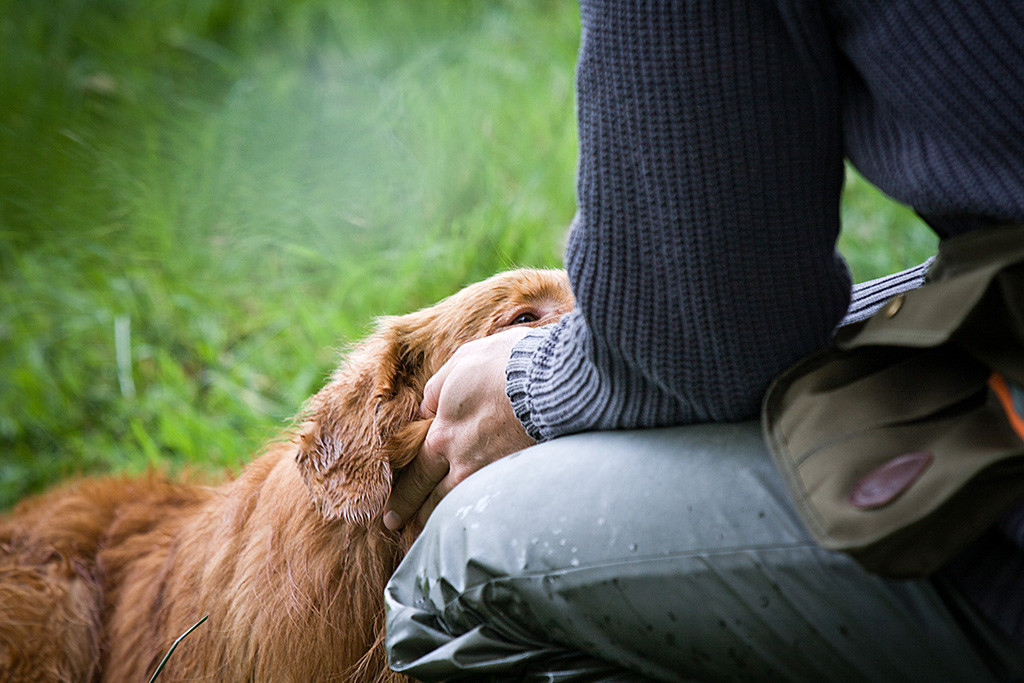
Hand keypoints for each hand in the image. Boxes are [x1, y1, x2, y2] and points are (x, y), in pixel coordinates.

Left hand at [382, 327, 535, 529]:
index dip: (401, 493)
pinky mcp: (519, 479)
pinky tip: (476, 525)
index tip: (392, 510)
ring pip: (459, 506)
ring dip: (440, 522)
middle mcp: (462, 461)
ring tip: (430, 534)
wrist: (553, 380)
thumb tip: (429, 406)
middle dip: (410, 513)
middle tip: (395, 525)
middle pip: (430, 495)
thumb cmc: (506, 364)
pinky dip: (479, 516)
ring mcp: (492, 474)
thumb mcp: (462, 361)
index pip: (415, 471)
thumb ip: (439, 387)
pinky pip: (492, 504)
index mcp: (444, 433)